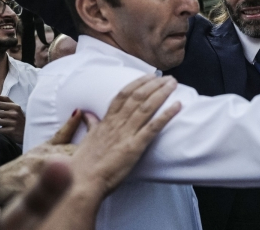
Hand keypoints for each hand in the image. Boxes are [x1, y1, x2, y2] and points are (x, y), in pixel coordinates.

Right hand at [0, 74, 180, 229]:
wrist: (81, 182)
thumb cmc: (83, 164)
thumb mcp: (86, 139)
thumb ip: (90, 125)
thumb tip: (86, 113)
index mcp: (106, 121)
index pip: (123, 95)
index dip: (138, 83)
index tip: (150, 76)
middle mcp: (117, 124)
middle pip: (137, 97)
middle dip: (154, 85)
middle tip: (168, 78)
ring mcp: (126, 134)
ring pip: (146, 107)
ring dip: (161, 93)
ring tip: (174, 84)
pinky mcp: (134, 147)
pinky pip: (153, 127)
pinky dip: (166, 115)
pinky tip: (177, 106)